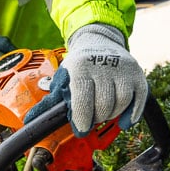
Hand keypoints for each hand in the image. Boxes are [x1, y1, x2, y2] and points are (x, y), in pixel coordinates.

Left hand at [26, 24, 146, 135]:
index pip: (83, 99)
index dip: (82, 119)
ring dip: (112, 115)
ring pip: (121, 103)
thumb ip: (50, 103)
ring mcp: (122, 68)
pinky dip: (132, 114)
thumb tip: (30, 122)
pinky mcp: (137, 73)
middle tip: (92, 118)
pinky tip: (124, 120)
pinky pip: (139, 100)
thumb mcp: (62, 79)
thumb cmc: (78, 66)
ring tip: (104, 113)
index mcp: (80, 67)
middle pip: (103, 105)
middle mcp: (102, 64)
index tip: (81, 129)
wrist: (98, 40)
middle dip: (96, 117)